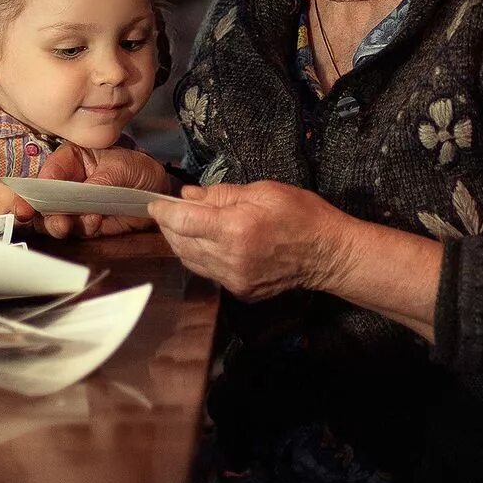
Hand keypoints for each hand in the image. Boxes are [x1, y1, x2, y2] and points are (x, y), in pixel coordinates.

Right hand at [30, 144, 172, 238]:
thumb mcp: (121, 166)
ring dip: (59, 225)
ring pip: (55, 219)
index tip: (28, 205)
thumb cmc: (139, 167)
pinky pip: (76, 231)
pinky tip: (93, 224)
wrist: (160, 190)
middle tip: (55, 221)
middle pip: (44, 201)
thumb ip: (99, 182)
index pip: (47, 174)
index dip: (34, 190)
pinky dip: (81, 230)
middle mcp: (68, 184)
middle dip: (45, 213)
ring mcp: (76, 206)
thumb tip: (81, 200)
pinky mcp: (87, 224)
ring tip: (70, 226)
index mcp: (71, 160)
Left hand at [146, 180, 353, 301]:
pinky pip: (208, 272)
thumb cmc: (302, 215)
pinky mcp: (239, 291)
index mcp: (236, 229)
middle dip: (169, 227)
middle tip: (166, 212)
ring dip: (180, 243)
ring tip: (181, 226)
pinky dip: (198, 257)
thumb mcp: (263, 191)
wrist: (328, 254)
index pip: (184, 222)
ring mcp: (234, 279)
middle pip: (181, 244)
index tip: (154, 204)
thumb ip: (221, 194)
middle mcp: (230, 258)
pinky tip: (203, 243)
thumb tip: (189, 196)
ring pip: (190, 261)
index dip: (164, 212)